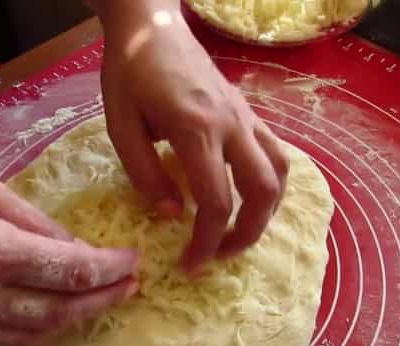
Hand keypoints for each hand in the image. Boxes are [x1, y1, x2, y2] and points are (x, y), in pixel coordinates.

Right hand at [0, 142, 137, 345]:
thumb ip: (35, 222)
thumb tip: (77, 248)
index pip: (69, 270)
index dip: (109, 268)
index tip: (133, 260)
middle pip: (58, 309)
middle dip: (102, 298)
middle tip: (130, 285)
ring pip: (33, 332)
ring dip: (73, 318)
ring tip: (100, 299)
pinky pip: (1, 337)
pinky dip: (35, 327)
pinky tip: (55, 311)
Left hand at [95, 0, 288, 270]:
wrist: (153, 27)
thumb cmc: (129, 74)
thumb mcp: (120, 125)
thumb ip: (145, 173)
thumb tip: (173, 214)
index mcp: (196, 130)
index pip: (216, 201)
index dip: (207, 242)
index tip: (190, 264)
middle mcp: (232, 125)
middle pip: (262, 192)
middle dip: (246, 234)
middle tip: (220, 255)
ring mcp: (246, 116)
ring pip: (278, 172)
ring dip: (266, 211)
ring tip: (239, 232)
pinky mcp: (248, 112)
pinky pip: (275, 153)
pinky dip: (269, 183)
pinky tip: (248, 196)